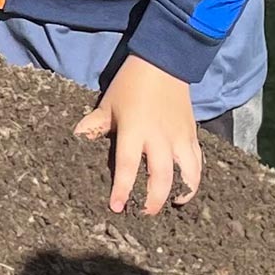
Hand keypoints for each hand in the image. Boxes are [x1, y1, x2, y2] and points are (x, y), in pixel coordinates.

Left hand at [75, 55, 200, 215]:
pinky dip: (194, 178)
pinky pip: (198, 162)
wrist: (164, 62)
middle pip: (161, 178)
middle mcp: (160, 138)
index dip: (123, 190)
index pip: (128, 166)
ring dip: (182, 192)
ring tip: (172, 203)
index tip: (117, 207)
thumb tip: (76, 138)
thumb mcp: (109, 103)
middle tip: (143, 213)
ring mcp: (180, 137)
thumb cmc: (131, 84)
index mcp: (135, 130)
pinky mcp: (193, 135)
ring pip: (188, 174)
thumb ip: (94, 125)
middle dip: (153, 200)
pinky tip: (186, 187)